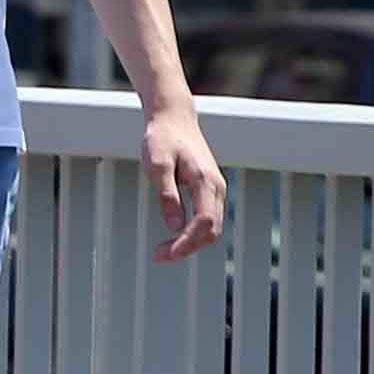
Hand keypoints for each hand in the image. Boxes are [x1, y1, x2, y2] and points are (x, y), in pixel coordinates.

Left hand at [144, 103, 226, 262]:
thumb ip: (166, 194)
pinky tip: (174, 238)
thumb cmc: (162, 138)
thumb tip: (174, 226)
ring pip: (211, 228)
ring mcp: (215, 190)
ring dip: (190, 243)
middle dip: (187, 248)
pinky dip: (193, 234)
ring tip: (162, 251)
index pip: (204, 222)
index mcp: (206, 181)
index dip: (187, 242)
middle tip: (158, 255)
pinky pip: (207, 219)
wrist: (174, 118)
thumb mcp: (157, 164)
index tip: (166, 253)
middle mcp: (217, 188)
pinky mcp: (209, 191)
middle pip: (211, 230)